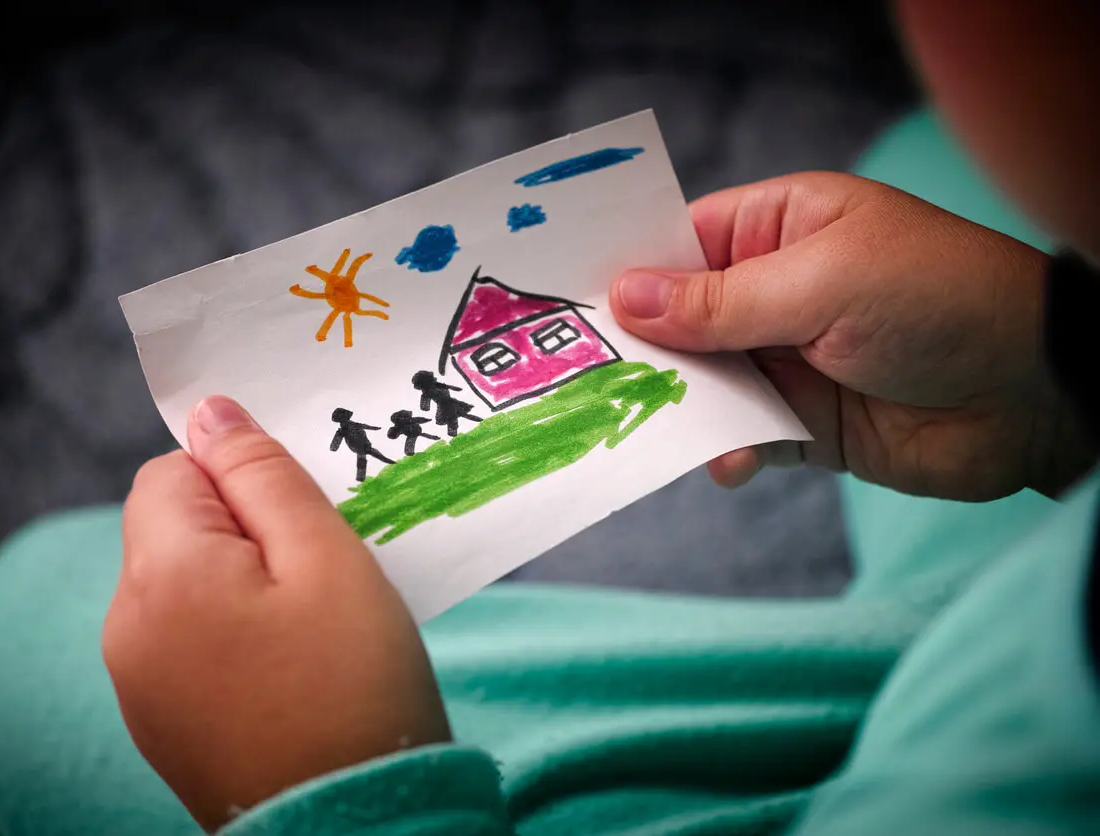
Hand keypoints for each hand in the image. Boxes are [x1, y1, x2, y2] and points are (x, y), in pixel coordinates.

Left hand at [103, 396, 450, 831]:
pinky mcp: (159, 723)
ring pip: (183, 584)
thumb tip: (208, 409)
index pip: (174, 470)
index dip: (241, 477)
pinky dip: (232, 634)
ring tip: (312, 626)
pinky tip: (289, 668)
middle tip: (320, 570)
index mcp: (160, 574)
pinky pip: (186, 640)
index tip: (303, 517)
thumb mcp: (326, 557)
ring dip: (241, 582)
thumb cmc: (352, 686)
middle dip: (244, 529)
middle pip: (174, 528)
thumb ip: (262, 473)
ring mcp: (136, 683)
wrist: (352, 829)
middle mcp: (125, 626)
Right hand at [611, 172, 1096, 500]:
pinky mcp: (801, 423)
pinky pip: (738, 434)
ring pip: (700, 381)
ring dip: (677, 405)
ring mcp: (785, 358)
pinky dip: (723, 450)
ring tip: (644, 424)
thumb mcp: (823, 284)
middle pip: (678, 318)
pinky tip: (728, 461)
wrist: (1036, 396)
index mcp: (780, 227)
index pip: (681, 241)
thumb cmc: (940, 300)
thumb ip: (720, 302)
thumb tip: (625, 297)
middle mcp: (774, 290)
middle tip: (583, 375)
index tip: (567, 301)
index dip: (626, 269)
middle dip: (639, 348)